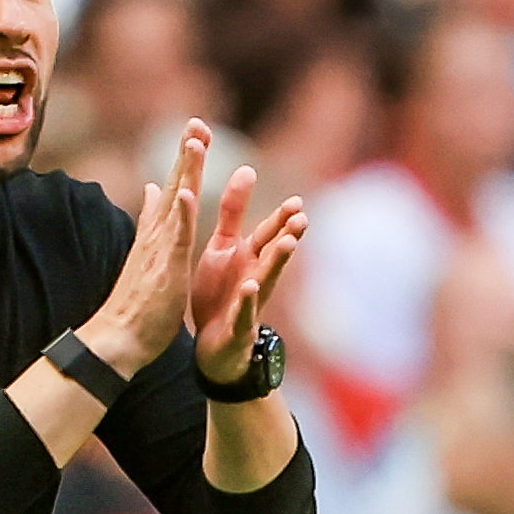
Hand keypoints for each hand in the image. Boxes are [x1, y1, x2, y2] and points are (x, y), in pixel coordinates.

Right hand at [79, 121, 204, 375]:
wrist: (119, 337)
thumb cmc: (137, 302)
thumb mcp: (149, 252)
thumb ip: (151, 218)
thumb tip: (151, 188)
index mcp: (158, 232)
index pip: (173, 187)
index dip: (185, 159)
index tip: (196, 130)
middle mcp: (157, 234)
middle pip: (174, 184)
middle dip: (187, 152)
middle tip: (197, 120)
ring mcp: (160, 249)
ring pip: (176, 202)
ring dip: (185, 171)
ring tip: (195, 140)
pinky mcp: (165, 268)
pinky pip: (176, 236)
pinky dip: (181, 213)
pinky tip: (187, 191)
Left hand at [191, 135, 305, 385]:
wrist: (210, 344)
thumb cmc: (220, 291)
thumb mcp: (223, 247)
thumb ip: (233, 212)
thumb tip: (247, 168)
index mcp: (248, 257)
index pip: (268, 234)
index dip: (282, 218)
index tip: (298, 202)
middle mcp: (254, 276)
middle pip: (273, 254)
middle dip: (288, 236)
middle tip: (302, 219)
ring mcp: (249, 302)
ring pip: (266, 280)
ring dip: (277, 263)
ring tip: (287, 245)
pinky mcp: (237, 326)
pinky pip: (243, 312)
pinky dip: (247, 301)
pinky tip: (250, 287)